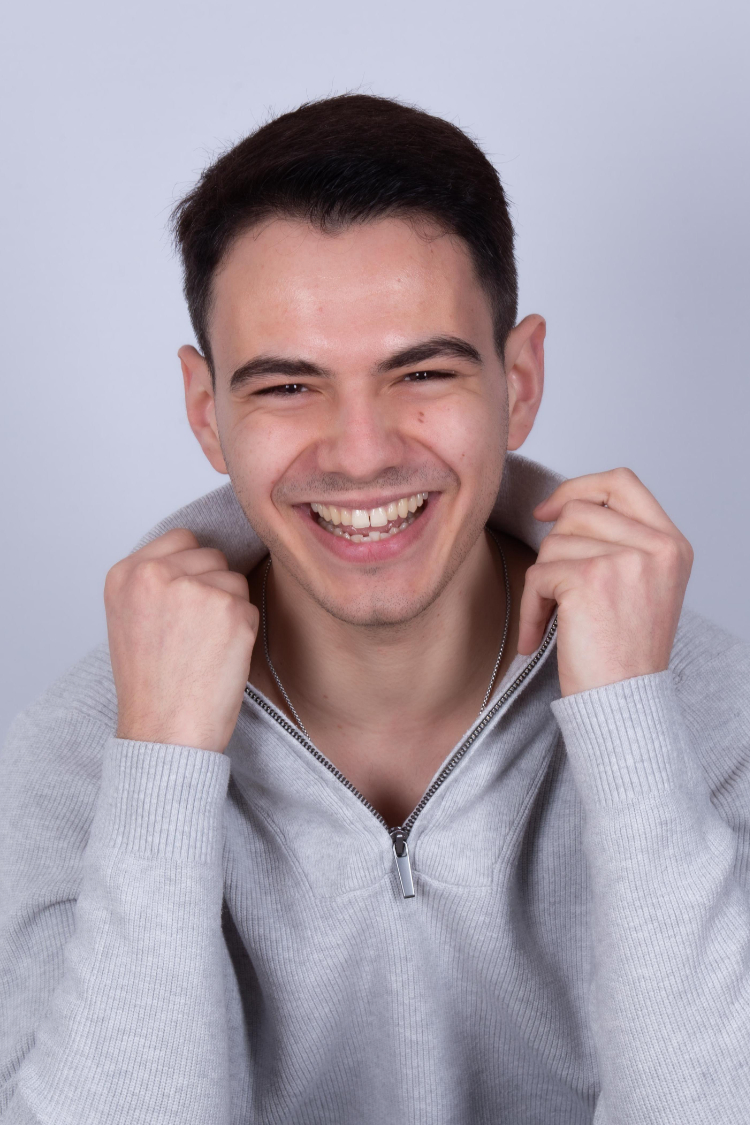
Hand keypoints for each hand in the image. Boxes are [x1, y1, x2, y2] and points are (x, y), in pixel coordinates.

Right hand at [105, 528, 258, 752]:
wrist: (164, 732)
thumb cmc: (151, 686)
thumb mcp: (131, 619)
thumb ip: (156, 583)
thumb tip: (197, 559)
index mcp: (126, 574)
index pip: (181, 539)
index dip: (192, 568)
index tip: (188, 598)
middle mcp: (156, 574)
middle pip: (212, 556)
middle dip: (212, 588)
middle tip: (194, 633)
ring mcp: (194, 588)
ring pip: (234, 580)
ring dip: (229, 610)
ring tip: (204, 648)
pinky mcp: (230, 608)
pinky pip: (251, 607)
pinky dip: (244, 632)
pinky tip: (220, 657)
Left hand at [518, 467, 692, 696]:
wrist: (625, 705)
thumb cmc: (624, 656)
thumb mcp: (641, 587)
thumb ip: (619, 542)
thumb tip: (562, 507)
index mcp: (672, 544)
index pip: (621, 482)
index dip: (578, 487)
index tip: (547, 511)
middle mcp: (656, 547)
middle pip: (577, 510)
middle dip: (554, 550)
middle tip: (557, 593)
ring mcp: (625, 559)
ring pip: (553, 542)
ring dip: (542, 583)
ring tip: (555, 619)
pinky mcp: (590, 578)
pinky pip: (537, 575)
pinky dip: (530, 608)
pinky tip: (538, 636)